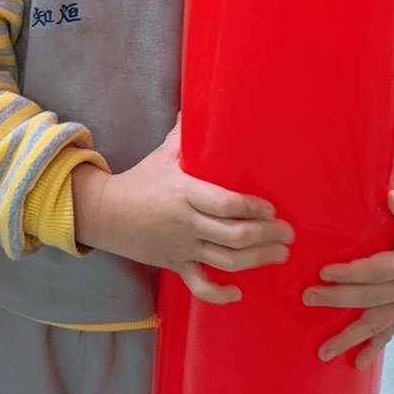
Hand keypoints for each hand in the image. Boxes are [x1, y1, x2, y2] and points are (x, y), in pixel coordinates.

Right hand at [73, 120, 293, 304]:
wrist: (105, 214)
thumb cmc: (140, 181)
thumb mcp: (163, 154)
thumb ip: (185, 133)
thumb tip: (201, 98)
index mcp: (185, 193)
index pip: (226, 204)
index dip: (253, 208)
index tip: (272, 209)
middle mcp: (187, 222)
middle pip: (234, 235)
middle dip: (266, 236)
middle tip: (288, 233)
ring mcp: (182, 247)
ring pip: (225, 260)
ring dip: (256, 261)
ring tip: (279, 255)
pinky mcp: (176, 265)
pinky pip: (200, 286)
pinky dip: (219, 294)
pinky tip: (239, 293)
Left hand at [303, 191, 393, 369]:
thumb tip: (393, 199)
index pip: (376, 270)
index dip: (351, 273)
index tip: (324, 272)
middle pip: (369, 298)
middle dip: (337, 299)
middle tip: (308, 298)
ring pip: (375, 324)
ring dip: (349, 337)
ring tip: (324, 351)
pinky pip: (386, 333)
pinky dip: (372, 348)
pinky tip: (356, 363)